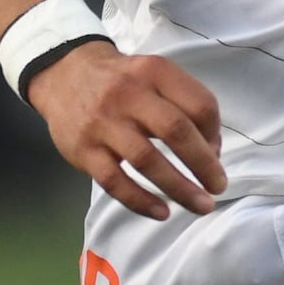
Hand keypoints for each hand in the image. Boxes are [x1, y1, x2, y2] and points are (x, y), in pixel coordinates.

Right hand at [26, 43, 228, 219]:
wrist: (65, 75)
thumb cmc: (122, 82)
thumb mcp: (155, 75)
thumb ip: (185, 104)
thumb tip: (212, 151)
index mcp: (154, 72)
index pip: (200, 104)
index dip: (215, 134)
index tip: (216, 154)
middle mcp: (128, 95)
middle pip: (176, 131)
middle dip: (204, 164)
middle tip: (218, 187)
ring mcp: (103, 124)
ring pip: (146, 160)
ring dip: (180, 188)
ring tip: (201, 206)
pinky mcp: (83, 150)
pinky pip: (114, 181)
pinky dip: (141, 200)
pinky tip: (161, 212)